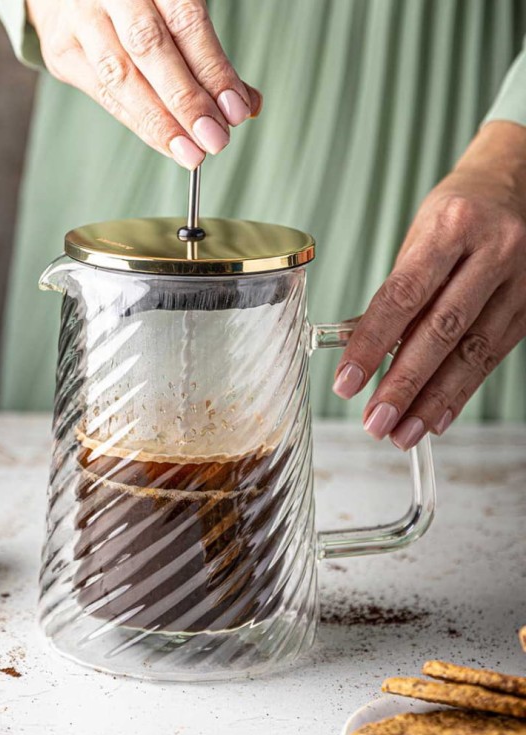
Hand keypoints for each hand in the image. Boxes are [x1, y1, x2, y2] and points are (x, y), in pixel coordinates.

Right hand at [26, 0, 261, 168]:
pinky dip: (137, 121)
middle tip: (215, 140)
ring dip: (160, 122)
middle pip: (149, 50)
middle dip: (186, 101)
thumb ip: (209, 54)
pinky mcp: (62, 51)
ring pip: (120, 77)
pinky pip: (102, 94)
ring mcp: (80, 19)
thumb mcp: (176, 8)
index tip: (237, 111)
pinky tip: (164, 140)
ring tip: (191, 152)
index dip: (212, 70)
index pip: (186, 22)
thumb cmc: (138, 1)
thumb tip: (245, 107)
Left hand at [333, 121, 525, 448]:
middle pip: (442, 330)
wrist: (521, 181)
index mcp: (451, 228)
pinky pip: (495, 355)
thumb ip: (399, 290)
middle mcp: (492, 252)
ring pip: (473, 351)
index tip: (347, 382)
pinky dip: (462, 391)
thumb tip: (364, 348)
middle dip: (405, 383)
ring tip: (402, 433)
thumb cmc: (459, 209)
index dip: (372, 343)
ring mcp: (520, 280)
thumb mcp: (421, 234)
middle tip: (376, 421)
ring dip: (433, 400)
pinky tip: (437, 417)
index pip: (402, 295)